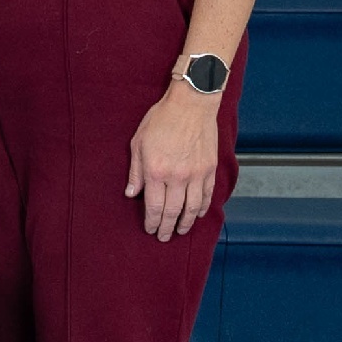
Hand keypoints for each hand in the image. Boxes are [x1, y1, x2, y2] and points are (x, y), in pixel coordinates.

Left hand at [126, 83, 223, 239]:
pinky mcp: (210, 169)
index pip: (154, 207)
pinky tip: (198, 214)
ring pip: (192, 208)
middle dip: (167, 228)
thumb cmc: (161, 120)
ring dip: (186, 223)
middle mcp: (177, 177)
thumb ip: (135, 172)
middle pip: (173, 212)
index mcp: (156, 172)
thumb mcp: (138, 143)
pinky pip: (207, 195)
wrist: (191, 104)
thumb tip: (131, 194)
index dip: (151, 222)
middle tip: (163, 237)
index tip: (150, 229)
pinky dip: (202, 208)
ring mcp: (196, 174)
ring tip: (181, 231)